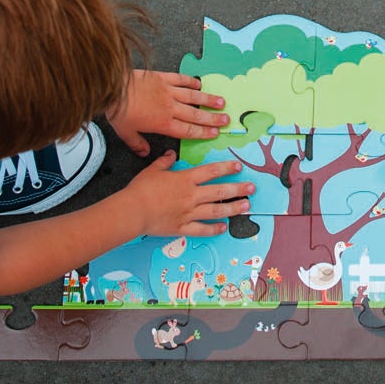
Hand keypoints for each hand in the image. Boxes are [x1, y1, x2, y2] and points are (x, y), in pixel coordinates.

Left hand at [107, 70, 228, 156]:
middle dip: (212, 118)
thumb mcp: (126, 133)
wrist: (112, 88)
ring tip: (221, 102)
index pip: (188, 130)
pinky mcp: (162, 77)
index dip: (203, 132)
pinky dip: (191, 82)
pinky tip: (199, 84)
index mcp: (162, 123)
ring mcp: (167, 91)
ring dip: (207, 100)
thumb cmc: (118, 111)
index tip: (215, 133)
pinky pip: (181, 80)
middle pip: (195, 115)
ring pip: (192, 97)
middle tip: (226, 119)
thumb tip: (145, 153)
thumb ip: (137, 144)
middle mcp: (169, 108)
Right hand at [122, 153, 252, 237]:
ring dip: (232, 208)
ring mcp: (188, 213)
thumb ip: (164, 161)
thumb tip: (170, 154)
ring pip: (216, 210)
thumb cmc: (141, 189)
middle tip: (252, 188)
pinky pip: (202, 229)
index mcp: (185, 179)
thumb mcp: (153, 170)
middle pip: (219, 191)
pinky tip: (224, 228)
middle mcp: (191, 196)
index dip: (226, 168)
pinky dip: (213, 229)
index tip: (238, 166)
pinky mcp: (182, 227)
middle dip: (238, 189)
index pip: (210, 171)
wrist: (132, 211)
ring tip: (245, 206)